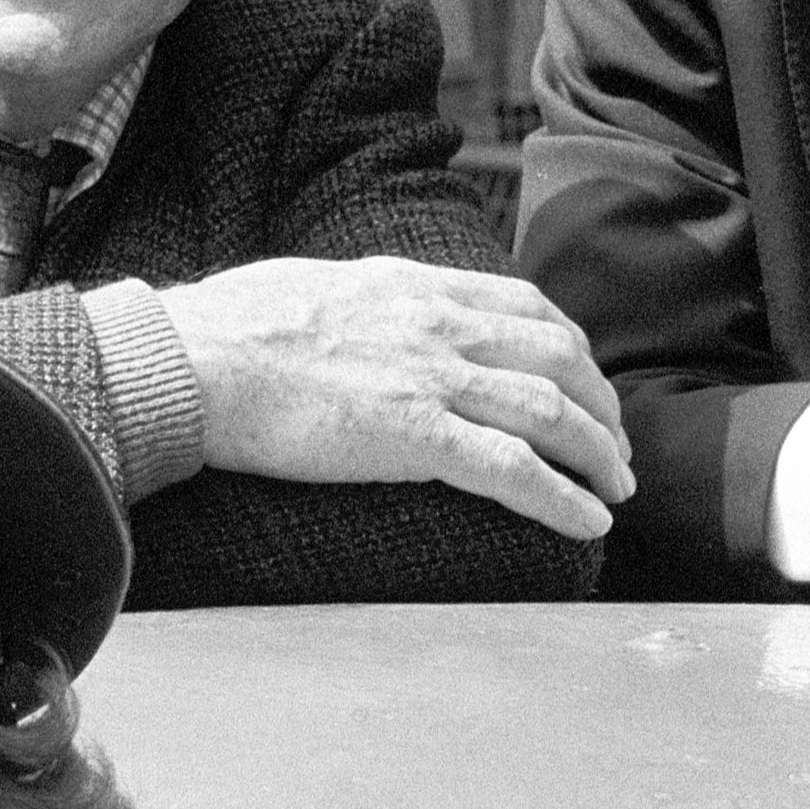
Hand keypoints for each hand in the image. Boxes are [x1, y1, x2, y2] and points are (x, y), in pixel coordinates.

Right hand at [156, 258, 634, 538]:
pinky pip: (514, 469)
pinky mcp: (413, 434)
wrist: (193, 360)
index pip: (525, 305)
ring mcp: (430, 377)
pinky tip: (588, 523)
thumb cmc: (229, 329)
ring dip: (597, 454)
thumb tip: (369, 323)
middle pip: (559, 356)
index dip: (572, 348)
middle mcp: (438, 323)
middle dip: (602, 405)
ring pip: (552, 411)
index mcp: (414, 286)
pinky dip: (563, 497)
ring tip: (616, 489)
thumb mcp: (316, 287)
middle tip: (615, 446)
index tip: (586, 381)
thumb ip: (365, 305)